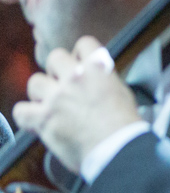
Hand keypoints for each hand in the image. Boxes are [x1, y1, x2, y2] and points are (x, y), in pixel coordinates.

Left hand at [13, 36, 141, 174]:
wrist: (118, 148)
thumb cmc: (126, 127)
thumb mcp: (123, 94)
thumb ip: (106, 81)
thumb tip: (97, 81)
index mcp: (98, 70)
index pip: (85, 44)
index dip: (81, 54)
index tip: (81, 64)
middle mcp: (75, 78)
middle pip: (54, 57)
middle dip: (57, 70)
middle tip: (63, 85)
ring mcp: (56, 97)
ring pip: (35, 82)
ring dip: (41, 93)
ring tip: (50, 105)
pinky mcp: (43, 118)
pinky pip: (20, 110)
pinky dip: (27, 116)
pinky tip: (36, 121)